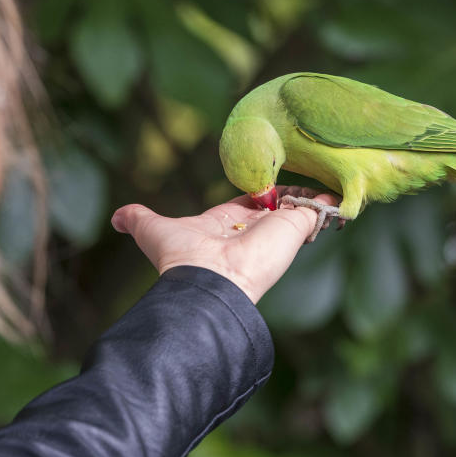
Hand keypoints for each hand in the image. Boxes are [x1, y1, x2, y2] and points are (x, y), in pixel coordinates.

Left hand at [111, 187, 337, 302]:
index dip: (256, 192)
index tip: (265, 181)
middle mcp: (254, 229)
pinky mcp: (297, 228)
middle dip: (287, 194)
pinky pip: (320, 210)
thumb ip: (137, 218)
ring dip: (311, 194)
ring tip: (326, 174)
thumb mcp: (153, 230)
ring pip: (299, 207)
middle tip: (301, 175)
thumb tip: (115, 217)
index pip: (247, 203)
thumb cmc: (183, 258)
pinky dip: (331, 201)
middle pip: (276, 206)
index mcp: (225, 224)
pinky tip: (340, 191)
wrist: (213, 282)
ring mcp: (277, 230)